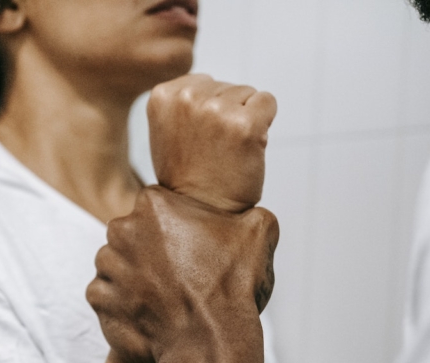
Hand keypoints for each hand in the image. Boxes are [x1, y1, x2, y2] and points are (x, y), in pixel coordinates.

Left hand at [86, 187, 278, 362]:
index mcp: (153, 206)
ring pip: (116, 264)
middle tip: (178, 274)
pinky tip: (147, 313)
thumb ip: (248, 211)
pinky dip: (121, 304)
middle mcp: (122, 230)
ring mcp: (107, 266)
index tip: (190, 246)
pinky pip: (106, 294)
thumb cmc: (233, 287)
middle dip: (149, 249)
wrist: (209, 342)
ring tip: (163, 296)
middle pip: (131, 233)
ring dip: (133, 276)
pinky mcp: (98, 299)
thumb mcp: (258, 231)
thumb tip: (249, 212)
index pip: (156, 206)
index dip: (175, 226)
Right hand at [148, 74, 276, 213]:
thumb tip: (208, 84)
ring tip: (226, 152)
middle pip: (226, 86)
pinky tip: (245, 148)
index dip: (205, 111)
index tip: (196, 139)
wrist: (201, 213)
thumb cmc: (188, 175)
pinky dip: (263, 124)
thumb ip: (183, 103)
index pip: (203, 82)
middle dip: (226, 114)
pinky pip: (267, 102)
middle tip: (212, 150)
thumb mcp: (168, 131)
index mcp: (162, 96)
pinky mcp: (246, 124)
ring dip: (242, 120)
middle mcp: (187, 98)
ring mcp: (216, 110)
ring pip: (247, 94)